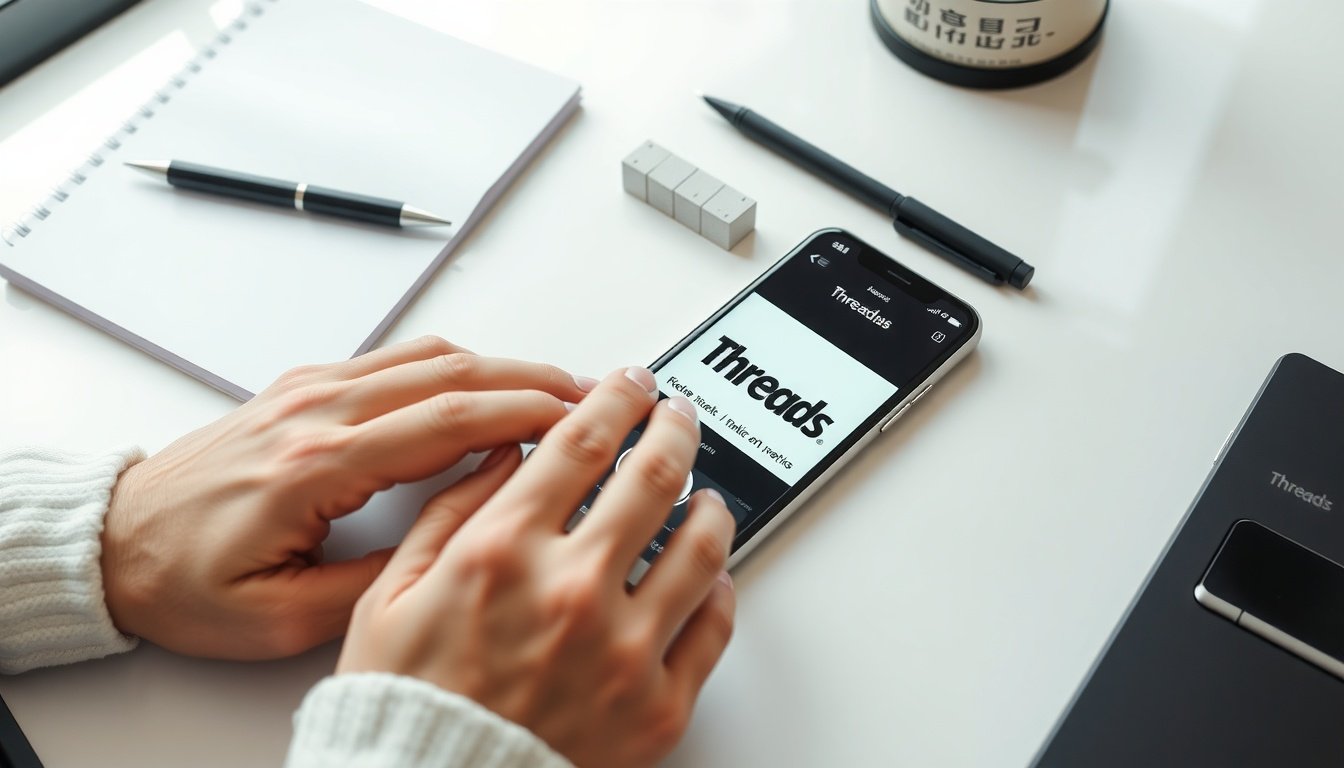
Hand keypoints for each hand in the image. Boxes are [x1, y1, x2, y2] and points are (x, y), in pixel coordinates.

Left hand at [101, 336, 592, 659]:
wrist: (115, 543)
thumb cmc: (183, 580)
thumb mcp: (282, 617)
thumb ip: (376, 581)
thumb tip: (454, 550)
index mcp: (315, 465)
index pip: (446, 421)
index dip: (524, 415)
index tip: (579, 418)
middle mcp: (316, 413)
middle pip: (451, 374)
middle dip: (533, 380)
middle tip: (593, 394)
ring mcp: (310, 392)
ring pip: (428, 357)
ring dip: (500, 366)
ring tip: (555, 388)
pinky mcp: (304, 389)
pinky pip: (396, 358)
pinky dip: (456, 364)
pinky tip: (486, 382)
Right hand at [339, 366, 736, 767]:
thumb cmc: (408, 704)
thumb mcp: (391, 595)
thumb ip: (452, 512)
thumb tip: (508, 454)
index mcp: (503, 554)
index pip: (583, 443)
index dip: (616, 399)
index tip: (630, 384)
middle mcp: (570, 591)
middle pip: (654, 477)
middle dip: (673, 429)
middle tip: (677, 416)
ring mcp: (623, 650)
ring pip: (701, 548)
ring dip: (711, 506)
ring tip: (706, 494)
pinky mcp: (657, 705)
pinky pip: (713, 626)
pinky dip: (721, 588)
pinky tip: (711, 572)